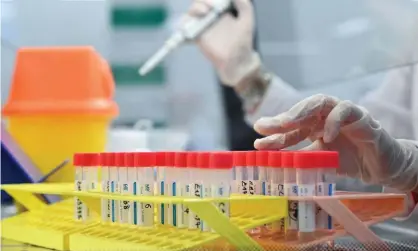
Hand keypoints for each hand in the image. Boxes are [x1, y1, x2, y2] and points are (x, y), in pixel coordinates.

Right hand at [186, 0, 260, 85]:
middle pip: (198, 3)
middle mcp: (209, 16)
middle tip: (211, 6)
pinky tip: (191, 24)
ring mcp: (202, 27)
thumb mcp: (247, 19)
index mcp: (220, 10)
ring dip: (194, 9)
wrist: (237, 61)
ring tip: (204, 12)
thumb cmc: (243, 40)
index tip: (216, 2)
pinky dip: (183, 25)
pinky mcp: (196, 37)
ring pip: (190, 13)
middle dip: (202, 1)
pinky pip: (185, 29)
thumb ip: (243, 4)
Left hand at [253, 94, 417, 191]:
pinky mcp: (361, 116)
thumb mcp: (320, 161)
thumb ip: (301, 159)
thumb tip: (274, 165)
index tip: (258, 142)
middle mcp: (325, 115)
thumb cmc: (349, 161)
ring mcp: (342, 113)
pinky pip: (346, 110)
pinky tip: (326, 136)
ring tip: (285, 124)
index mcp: (314, 125)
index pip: (291, 128)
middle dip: (281, 120)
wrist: (381, 167)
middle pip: (300, 111)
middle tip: (264, 128)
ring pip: (320, 103)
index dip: (275, 135)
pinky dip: (334, 121)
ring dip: (301, 112)